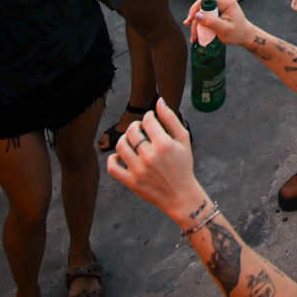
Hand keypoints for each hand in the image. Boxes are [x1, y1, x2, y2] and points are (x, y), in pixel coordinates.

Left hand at [106, 100, 202, 222]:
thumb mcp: (184, 140)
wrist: (180, 195)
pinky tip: (122, 156)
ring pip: (120, 146)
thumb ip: (171, 119)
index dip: (148, 117)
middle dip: (135, 126)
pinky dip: (113, 158)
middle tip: (141, 129)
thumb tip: (159, 101)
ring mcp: (138, 170)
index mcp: (163, 144)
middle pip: (132, 131)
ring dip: (124, 139)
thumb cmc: (183, 166)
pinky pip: (112, 167)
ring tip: (132, 141)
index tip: (151, 121)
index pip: (147, 120)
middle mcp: (149, 156)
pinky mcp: (130, 182)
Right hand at [184, 0, 250, 45]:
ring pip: (203, 9)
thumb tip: (197, 15)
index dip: (194, 9)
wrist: (245, 35)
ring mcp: (221, 1)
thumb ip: (211, 22)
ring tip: (194, 36)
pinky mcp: (219, 6)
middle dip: (195, 19)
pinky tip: (198, 32)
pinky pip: (207, 12)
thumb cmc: (237, 33)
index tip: (189, 22)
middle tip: (193, 33)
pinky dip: (202, 21)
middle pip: (202, 5)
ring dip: (198, 23)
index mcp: (226, 0)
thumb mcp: (224, 30)